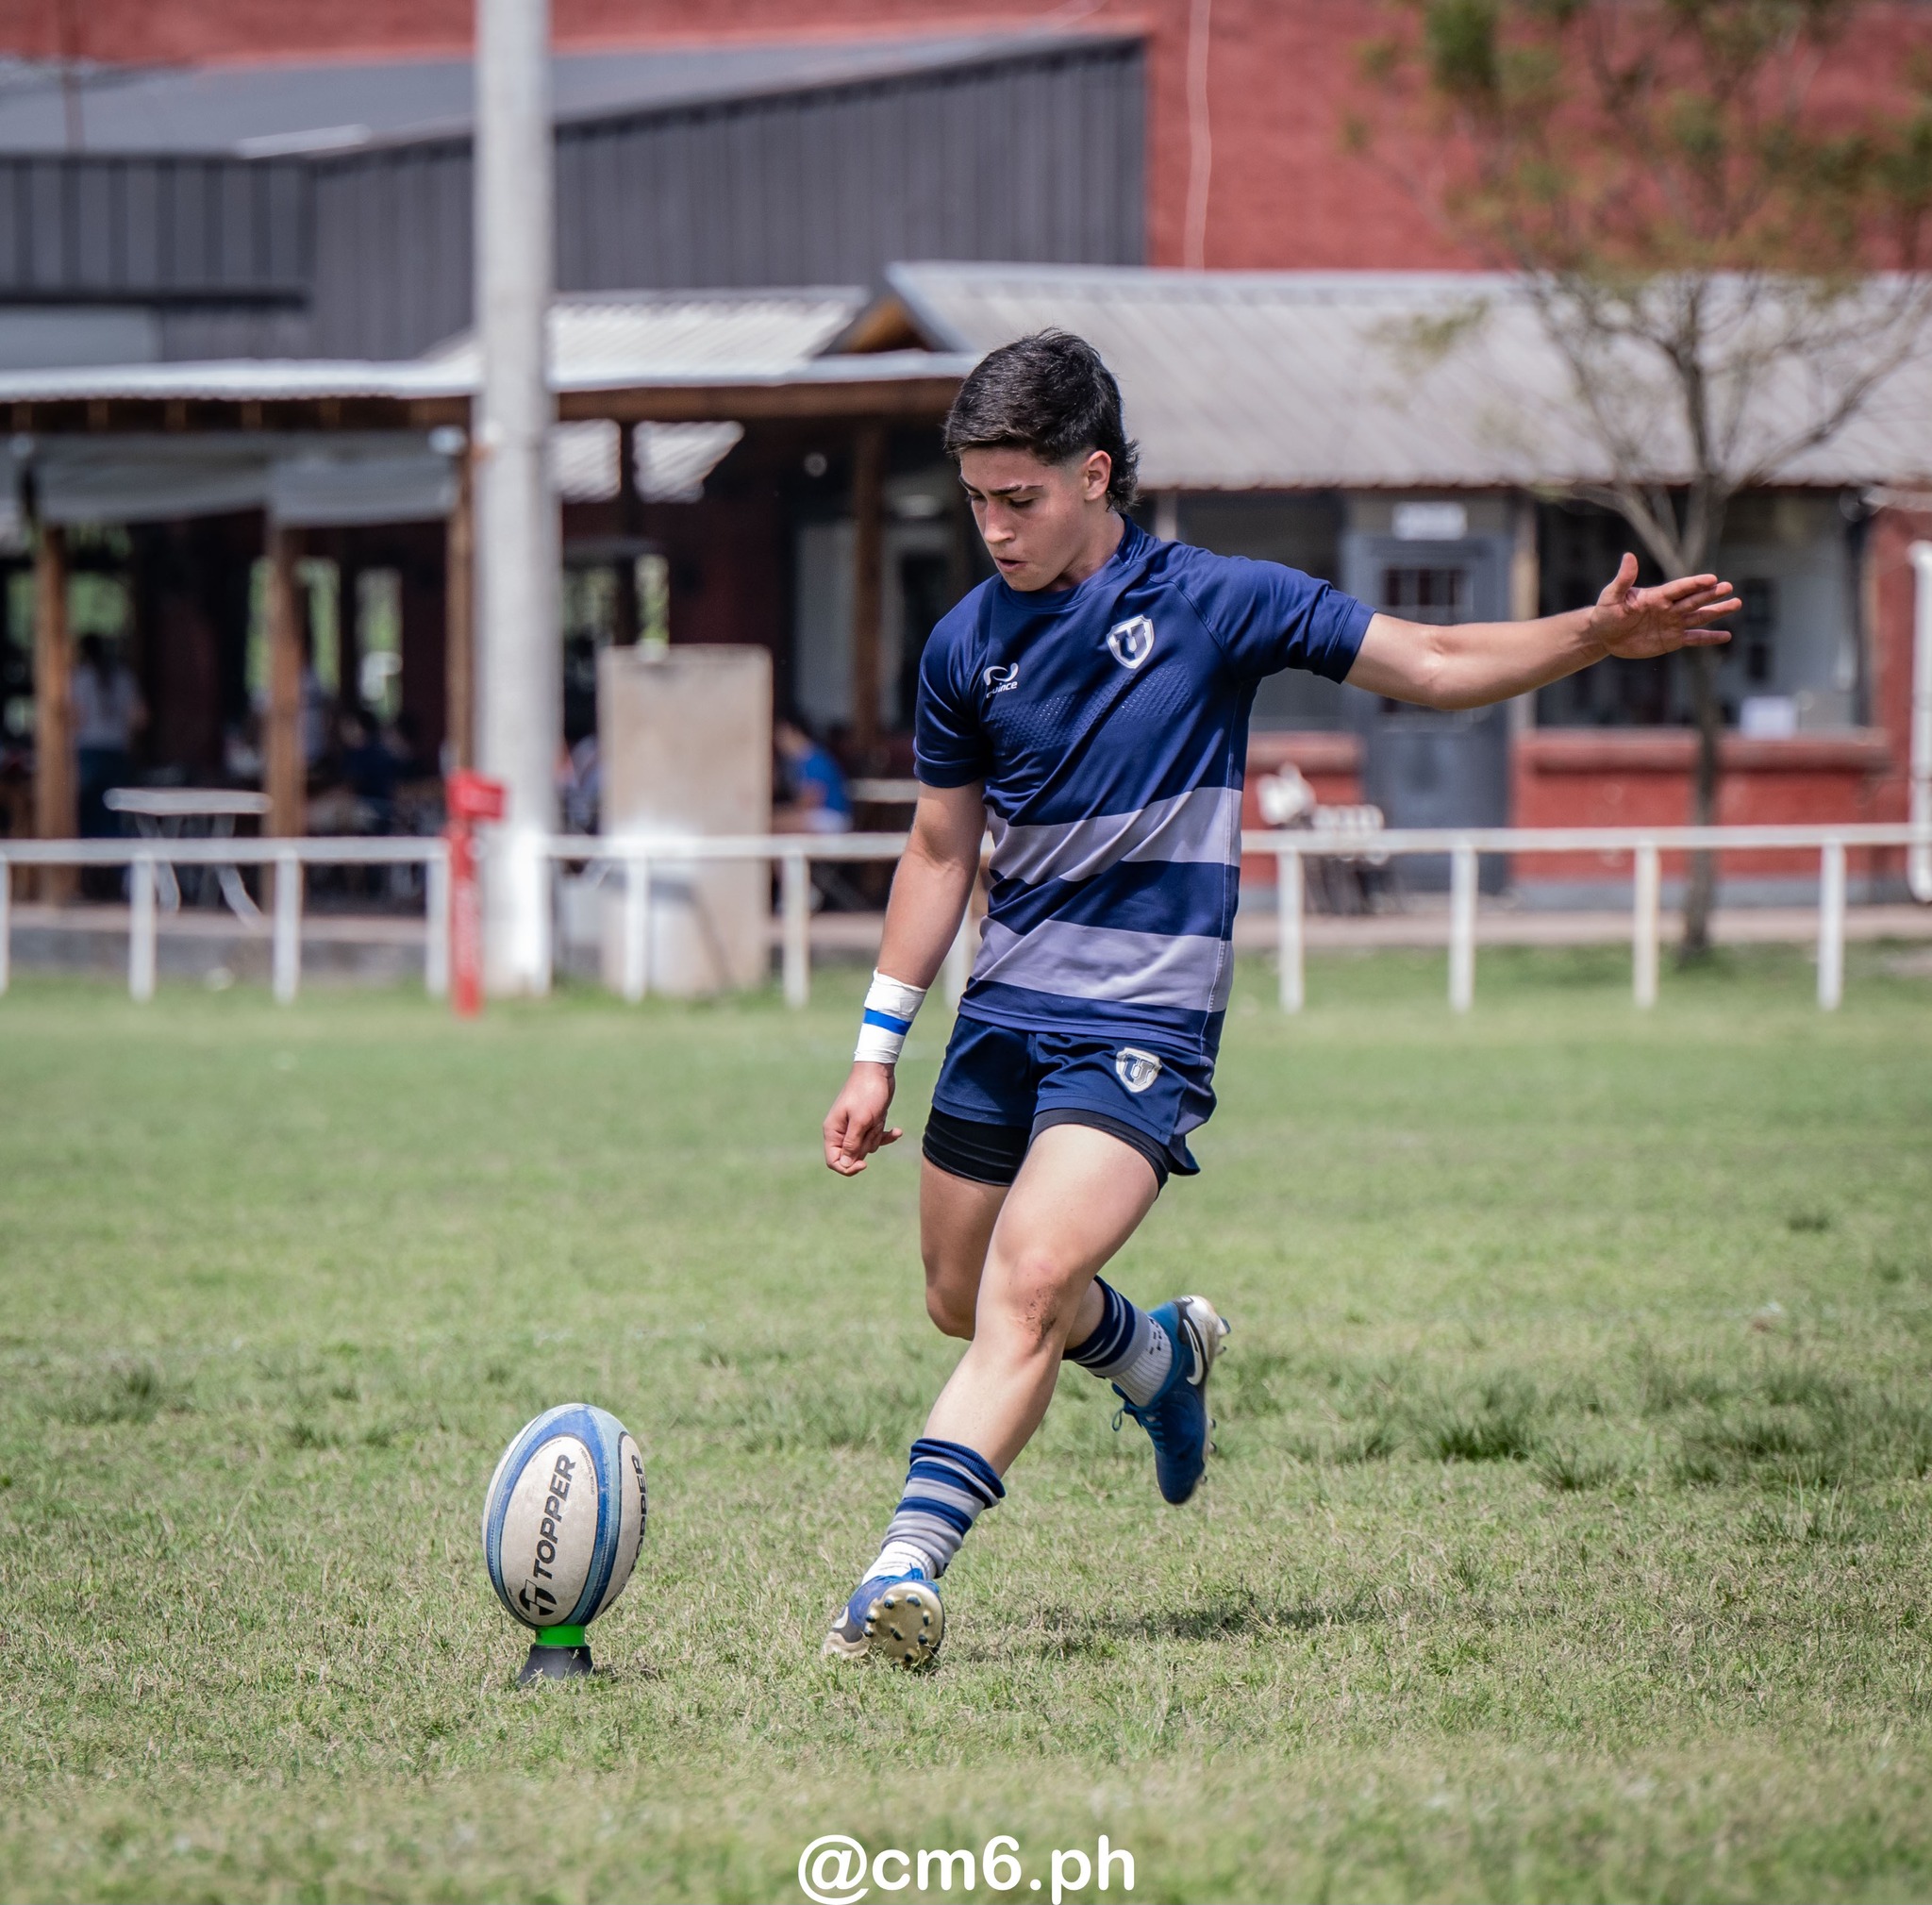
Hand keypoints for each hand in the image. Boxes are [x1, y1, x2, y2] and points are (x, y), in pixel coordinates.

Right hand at [823, 1062, 901, 1176]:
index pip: (834, 1160)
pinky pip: (877, 1138)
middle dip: (867, 1143)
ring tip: (878, 1116)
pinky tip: (897, 1131)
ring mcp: (856, 1127)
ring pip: (867, 1146)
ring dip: (877, 1135)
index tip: (864, 1164)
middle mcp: (842, 1131)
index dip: (847, 1167)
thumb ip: (852, 1144)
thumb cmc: (867, 1093)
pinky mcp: (868, 1123)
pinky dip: (886, 1135)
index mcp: (833, 1131)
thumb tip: (845, 1165)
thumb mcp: (861, 1121)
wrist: (878, 1071)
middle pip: (853, 1154)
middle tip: (871, 1125)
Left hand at [1587, 553, 1741, 660]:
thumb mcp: (1611, 596)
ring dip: (1717, 612)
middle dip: (1711, 595)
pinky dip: (1709, 638)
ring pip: (1699, 617)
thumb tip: (1628, 556)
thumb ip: (1623, 579)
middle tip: (1728, 588)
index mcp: (1657, 596)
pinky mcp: (1672, 640)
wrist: (1604, 635)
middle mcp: (1669, 608)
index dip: (1694, 584)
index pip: (1679, 588)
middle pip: (1694, 600)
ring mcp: (1672, 624)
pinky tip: (1726, 636)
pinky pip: (1694, 638)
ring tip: (1736, 604)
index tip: (1711, 579)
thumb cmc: (1606, 612)